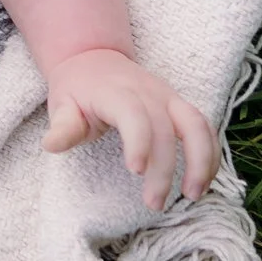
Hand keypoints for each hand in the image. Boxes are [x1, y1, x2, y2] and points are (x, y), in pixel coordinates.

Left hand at [41, 47, 218, 211]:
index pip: (134, 114)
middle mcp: (147, 91)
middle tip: (153, 203)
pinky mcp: (179, 104)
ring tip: (193, 194)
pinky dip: (211, 153)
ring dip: (201, 160)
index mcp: (115, 91)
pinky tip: (204, 180)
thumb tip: (51, 145)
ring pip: (196, 124)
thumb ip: (63, 126)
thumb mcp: (61, 103)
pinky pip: (204, 127)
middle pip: (165, 129)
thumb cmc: (77, 87)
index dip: (139, 142)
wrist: (93, 57)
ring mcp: (168, 96)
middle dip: (164, 168)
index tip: (136, 171)